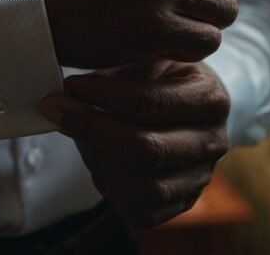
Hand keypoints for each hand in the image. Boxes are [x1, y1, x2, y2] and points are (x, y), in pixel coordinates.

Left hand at [39, 60, 229, 228]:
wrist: (187, 105)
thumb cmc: (159, 76)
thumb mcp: (148, 57)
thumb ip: (118, 68)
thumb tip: (69, 91)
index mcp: (210, 98)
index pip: (151, 102)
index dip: (103, 96)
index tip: (70, 85)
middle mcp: (213, 142)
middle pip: (148, 150)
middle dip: (92, 130)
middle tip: (56, 109)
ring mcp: (201, 177)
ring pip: (147, 188)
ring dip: (99, 161)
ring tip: (77, 135)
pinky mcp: (183, 203)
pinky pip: (144, 211)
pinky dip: (110, 186)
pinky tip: (94, 157)